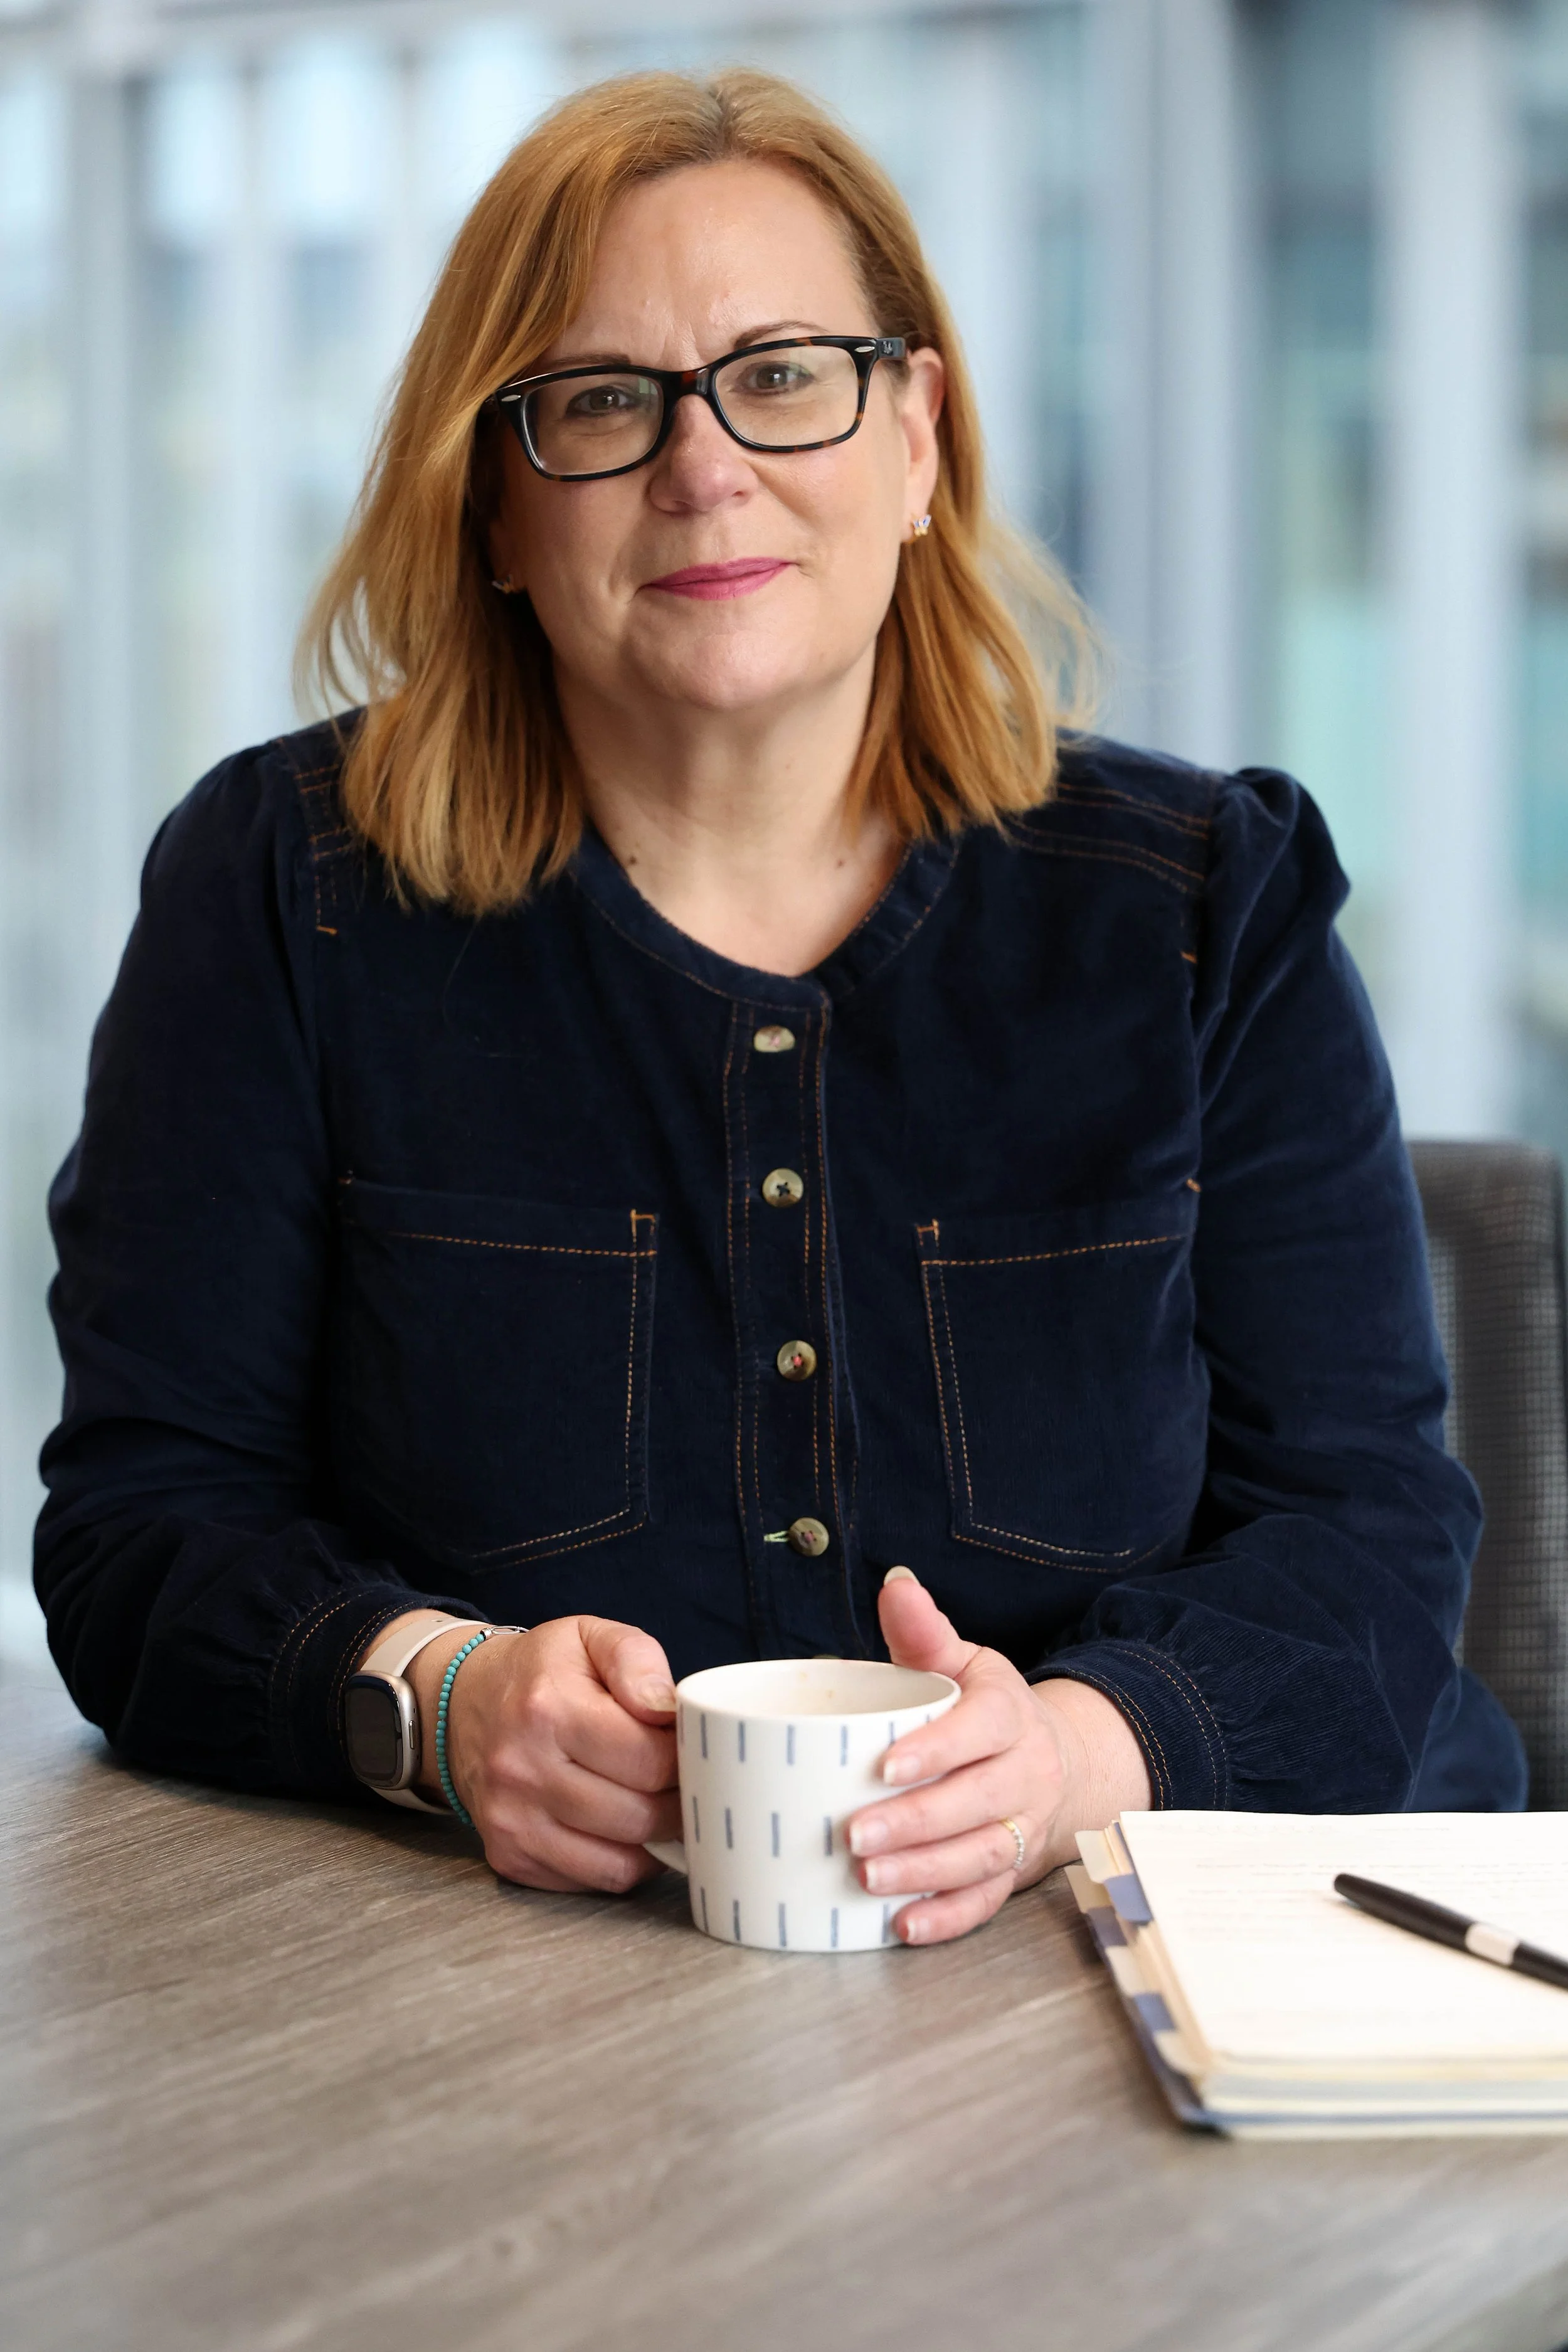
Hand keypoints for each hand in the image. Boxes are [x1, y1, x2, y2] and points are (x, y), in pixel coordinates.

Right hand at [404, 1615, 681, 1892]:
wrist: (464, 1705)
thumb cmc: (541, 1672)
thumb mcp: (589, 1636)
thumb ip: (636, 1659)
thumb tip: (667, 1709)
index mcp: (548, 1709)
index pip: (648, 1760)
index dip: (685, 1759)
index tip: (690, 1749)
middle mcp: (522, 1771)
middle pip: (639, 1817)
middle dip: (678, 1804)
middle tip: (685, 1783)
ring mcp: (511, 1822)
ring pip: (619, 1863)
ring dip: (655, 1841)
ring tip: (661, 1807)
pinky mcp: (509, 1857)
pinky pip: (591, 1881)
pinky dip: (621, 1863)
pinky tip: (624, 1830)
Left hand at [844, 1569, 1151, 1946]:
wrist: (1054, 1759)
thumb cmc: (986, 1708)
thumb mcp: (965, 1662)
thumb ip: (925, 1633)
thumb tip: (895, 1585)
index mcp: (1008, 1716)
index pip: (981, 1731)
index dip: (937, 1750)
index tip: (885, 1765)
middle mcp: (1026, 1774)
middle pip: (978, 1803)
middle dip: (916, 1823)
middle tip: (853, 1834)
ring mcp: (1025, 1827)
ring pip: (983, 1856)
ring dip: (926, 1873)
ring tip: (867, 1879)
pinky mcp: (1015, 1870)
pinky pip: (988, 1901)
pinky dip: (948, 1918)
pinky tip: (903, 1927)